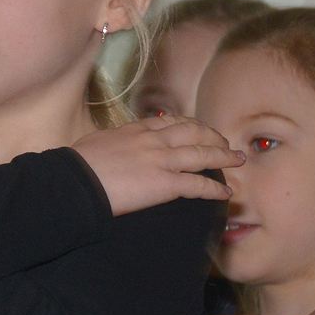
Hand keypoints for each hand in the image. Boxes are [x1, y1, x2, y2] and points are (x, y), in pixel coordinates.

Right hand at [72, 116, 242, 214]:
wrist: (76, 182)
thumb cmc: (78, 166)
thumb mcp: (96, 143)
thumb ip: (112, 143)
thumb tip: (111, 147)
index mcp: (136, 130)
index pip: (171, 122)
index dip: (190, 125)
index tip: (200, 128)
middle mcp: (154, 140)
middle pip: (193, 132)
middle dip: (213, 136)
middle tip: (226, 143)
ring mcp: (161, 160)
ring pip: (202, 154)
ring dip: (224, 157)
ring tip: (238, 160)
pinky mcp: (165, 183)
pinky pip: (197, 184)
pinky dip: (215, 188)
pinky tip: (226, 193)